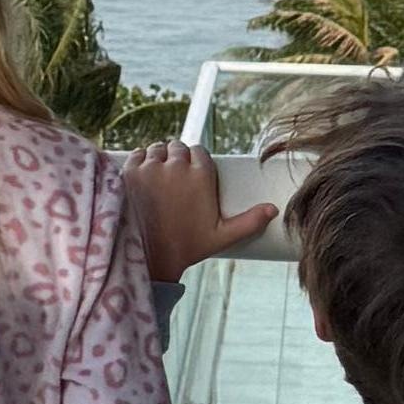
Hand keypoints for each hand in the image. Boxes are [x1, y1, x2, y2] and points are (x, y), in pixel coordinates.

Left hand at [127, 147, 275, 277]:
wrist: (149, 256)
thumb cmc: (187, 246)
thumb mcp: (222, 236)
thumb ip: (250, 221)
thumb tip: (273, 209)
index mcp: (201, 175)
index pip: (199, 151)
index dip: (195, 160)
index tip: (192, 171)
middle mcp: (177, 165)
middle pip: (178, 147)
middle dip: (178, 158)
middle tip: (175, 177)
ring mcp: (152, 167)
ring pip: (158, 148)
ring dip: (159, 158)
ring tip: (160, 176)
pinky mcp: (130, 171)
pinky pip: (138, 154)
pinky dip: (140, 161)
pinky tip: (143, 175)